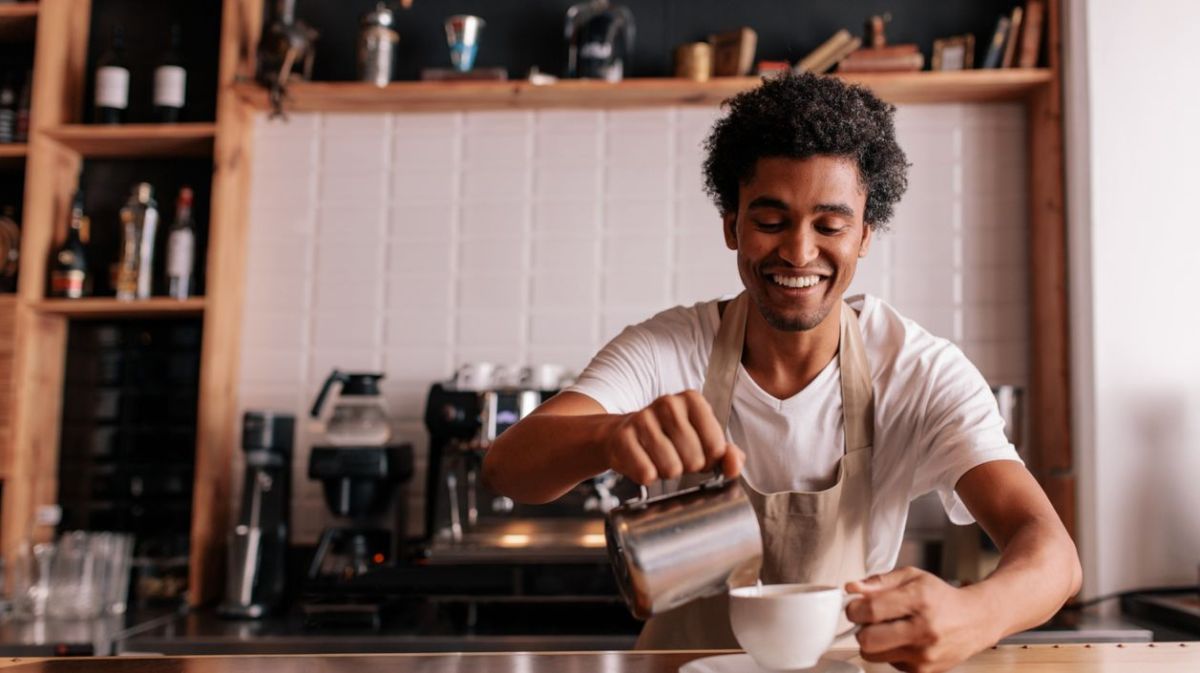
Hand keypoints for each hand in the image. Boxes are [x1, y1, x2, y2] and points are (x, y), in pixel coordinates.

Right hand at [603, 390, 743, 484]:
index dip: (709, 461)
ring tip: (658, 460)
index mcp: (692, 400)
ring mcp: (643, 418)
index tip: (699, 455)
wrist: (621, 435)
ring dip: (666, 473)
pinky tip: (642, 462)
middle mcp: (668, 403)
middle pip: (694, 459)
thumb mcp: (701, 441)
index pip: (716, 447)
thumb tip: (734, 465)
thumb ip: (726, 454)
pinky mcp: (623, 437)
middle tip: (675, 458)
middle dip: (686, 467)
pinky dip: (647, 476)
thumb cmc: (667, 438)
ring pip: (671, 468)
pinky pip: (646, 473)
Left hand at [845, 567, 999, 672]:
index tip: (855, 606)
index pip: (870, 610)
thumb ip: (878, 582)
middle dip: (860, 628)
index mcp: (919, 600)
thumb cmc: (940, 597)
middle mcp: (923, 630)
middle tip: (870, 620)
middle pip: (867, 638)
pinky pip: (888, 663)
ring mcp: (924, 654)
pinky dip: (889, 651)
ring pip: (872, 654)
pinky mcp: (924, 671)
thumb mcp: (911, 577)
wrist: (975, 620)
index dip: (854, 609)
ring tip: (888, 629)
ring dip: (873, 642)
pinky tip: (904, 640)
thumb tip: (851, 588)